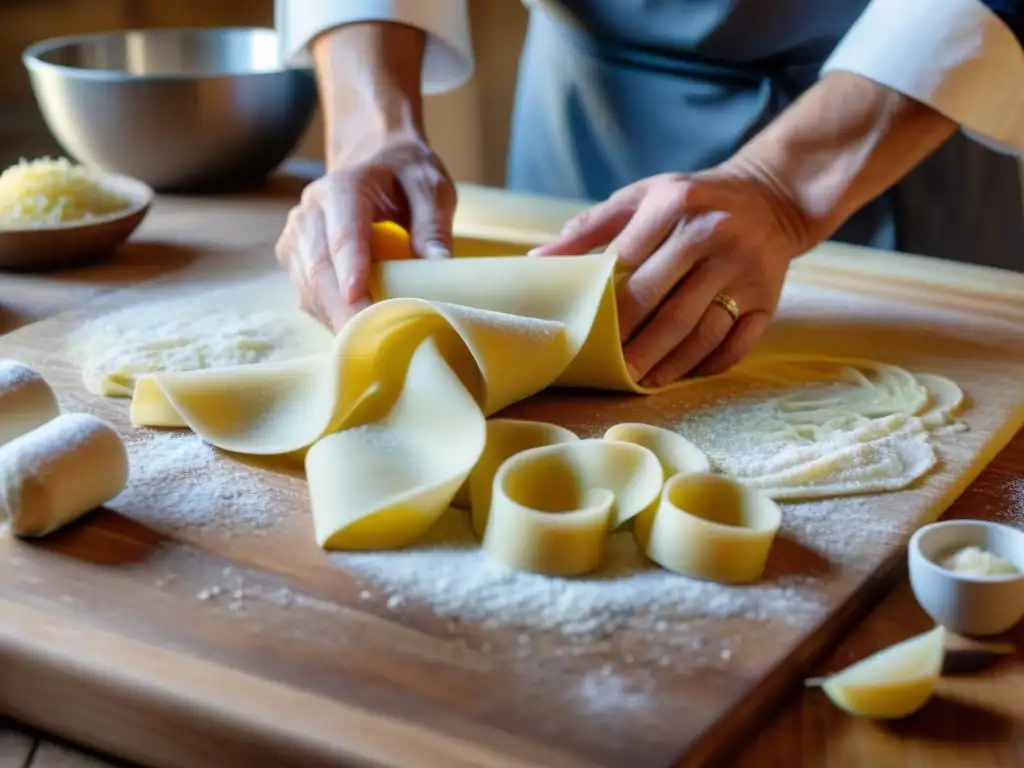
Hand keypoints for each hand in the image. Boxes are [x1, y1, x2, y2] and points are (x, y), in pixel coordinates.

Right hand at [275, 135, 455, 332]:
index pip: (343, 232)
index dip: (350, 266)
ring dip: (335, 318)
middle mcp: (311, 210)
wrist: (374, 160)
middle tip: (369, 342)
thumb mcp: (430, 187)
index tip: (359, 297)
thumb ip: (434, 223)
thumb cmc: (405, 176)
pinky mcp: (295, 258)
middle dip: (342, 308)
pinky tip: (357, 333)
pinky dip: (330, 316)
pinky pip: (307, 295)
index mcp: (344, 187)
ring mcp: (297, 235)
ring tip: (368, 344)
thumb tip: (438, 265)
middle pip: (318, 266)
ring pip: (308, 286)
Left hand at [530, 166, 812, 385]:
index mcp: (674, 205)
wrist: (771, 196)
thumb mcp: (641, 197)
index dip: (604, 302)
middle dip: (630, 342)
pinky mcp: (766, 298)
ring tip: (639, 380)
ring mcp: (744, 270)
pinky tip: (681, 374)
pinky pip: (736, 343)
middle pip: (662, 304)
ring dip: (666, 363)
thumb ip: (589, 227)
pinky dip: (707, 365)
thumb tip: (539, 260)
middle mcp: (712, 235)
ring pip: (698, 331)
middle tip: (607, 369)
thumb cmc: (690, 200)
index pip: (629, 263)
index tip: (583, 330)